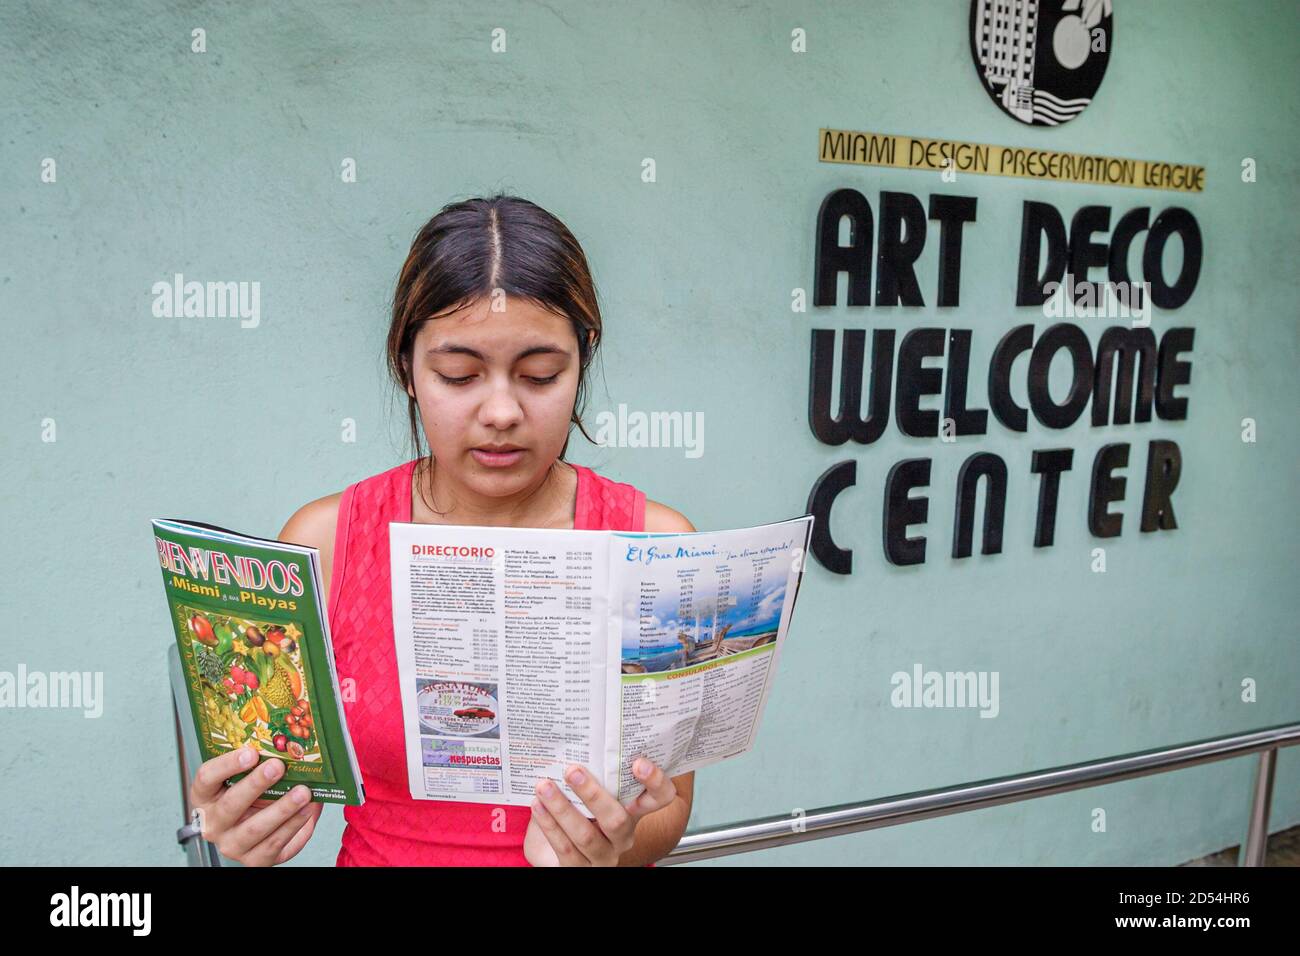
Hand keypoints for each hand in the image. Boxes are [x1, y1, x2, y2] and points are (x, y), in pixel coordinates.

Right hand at [188, 744, 322, 865]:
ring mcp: (232, 845)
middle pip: (230, 805)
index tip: (251, 752)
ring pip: (254, 829)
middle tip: (278, 766)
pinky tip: (307, 811)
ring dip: (282, 809)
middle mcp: (213, 824)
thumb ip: (260, 763)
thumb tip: (286, 744)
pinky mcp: (254, 860)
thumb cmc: (254, 795)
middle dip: (256, 784)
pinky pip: (274, 845)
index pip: (207, 778)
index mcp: (205, 797)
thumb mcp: (249, 777)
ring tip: (303, 792)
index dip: (227, 765)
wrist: (262, 828)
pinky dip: (293, 826)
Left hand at [524, 757, 676, 866]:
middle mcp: (623, 836)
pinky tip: (538, 807)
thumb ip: (589, 773)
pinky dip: (549, 825)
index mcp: (633, 812)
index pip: (660, 798)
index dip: (656, 782)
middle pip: (618, 820)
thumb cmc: (576, 813)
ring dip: (562, 808)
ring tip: (544, 786)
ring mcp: (604, 856)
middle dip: (593, 794)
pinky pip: (565, 848)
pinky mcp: (579, 869)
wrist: (556, 851)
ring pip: (587, 836)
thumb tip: (570, 741)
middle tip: (572, 770)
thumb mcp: (588, 794)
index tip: (638, 762)